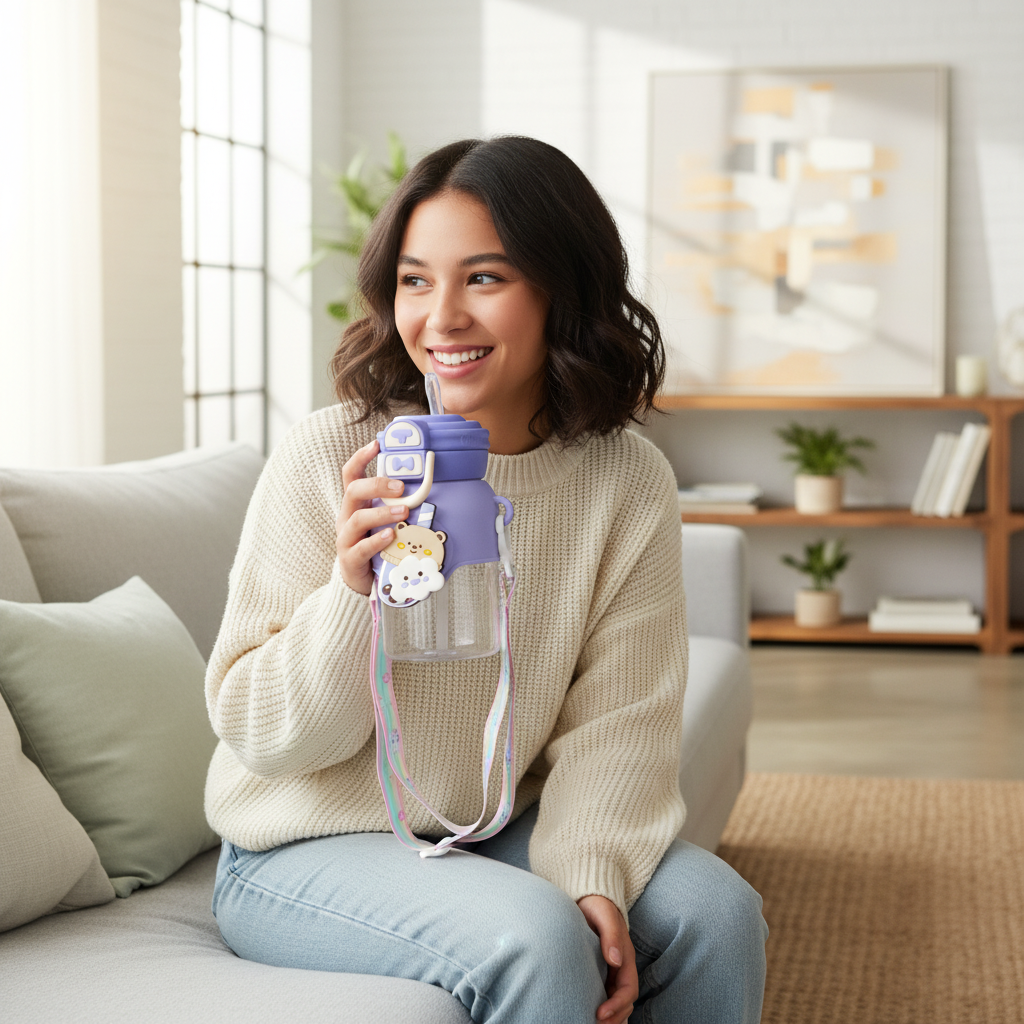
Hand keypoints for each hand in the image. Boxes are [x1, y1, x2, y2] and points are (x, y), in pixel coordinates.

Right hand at [336, 439, 408, 594]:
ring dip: (382, 513)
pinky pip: (361, 547)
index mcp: (355, 505)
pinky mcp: (350, 559)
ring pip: (357, 518)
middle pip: (353, 491)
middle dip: (377, 484)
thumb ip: (396, 506)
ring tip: (403, 512)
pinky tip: (390, 536)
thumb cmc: (375, 546)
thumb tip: (425, 490)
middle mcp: (347, 517)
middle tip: (401, 487)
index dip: (360, 457)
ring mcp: (346, 538)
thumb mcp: (383, 522)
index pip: (350, 475)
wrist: (359, 581)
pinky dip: (377, 540)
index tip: (376, 444)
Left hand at [576, 895, 636, 1023]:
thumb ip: (611, 935)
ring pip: (616, 1000)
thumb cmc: (597, 904)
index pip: (628, 990)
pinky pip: (605, 993)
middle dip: (614, 1017)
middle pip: (625, 1001)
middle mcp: (621, 966)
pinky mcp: (600, 969)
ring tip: (592, 1023)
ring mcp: (611, 969)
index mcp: (626, 957)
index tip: (600, 1014)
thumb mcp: (604, 914)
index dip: (617, 1005)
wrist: (588, 897)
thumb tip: (615, 960)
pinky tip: (589, 1013)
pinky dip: (603, 1007)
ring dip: (610, 1016)